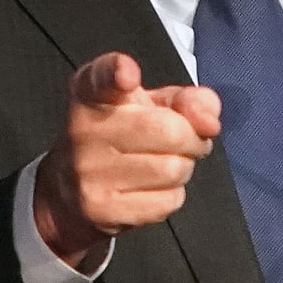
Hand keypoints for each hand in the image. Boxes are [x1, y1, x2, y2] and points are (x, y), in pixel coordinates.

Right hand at [33, 52, 221, 267]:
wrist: (72, 193)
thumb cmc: (124, 137)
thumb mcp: (153, 105)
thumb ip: (188, 100)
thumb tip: (209, 121)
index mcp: (92, 92)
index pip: (101, 77)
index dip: (117, 73)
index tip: (127, 74)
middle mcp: (83, 130)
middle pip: (169, 131)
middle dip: (191, 138)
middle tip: (183, 141)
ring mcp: (88, 172)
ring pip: (172, 169)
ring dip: (182, 168)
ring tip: (163, 163)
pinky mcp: (101, 209)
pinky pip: (167, 201)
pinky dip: (172, 195)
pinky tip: (151, 188)